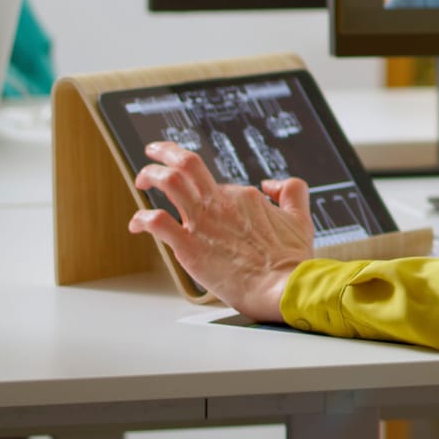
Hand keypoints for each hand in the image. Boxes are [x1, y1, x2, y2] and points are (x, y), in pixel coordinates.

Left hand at [126, 142, 313, 320]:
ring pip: (169, 181)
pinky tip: (137, 224)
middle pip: (187, 163)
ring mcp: (203, 222)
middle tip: (153, 152)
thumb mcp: (301, 218)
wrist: (283, 287)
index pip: (216, 184)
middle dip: (165, 152)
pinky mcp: (189, 246)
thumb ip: (292, 192)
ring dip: (150, 175)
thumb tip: (273, 182)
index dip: (207, 190)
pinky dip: (142, 218)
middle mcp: (221, 203)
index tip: (200, 199)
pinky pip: (157, 222)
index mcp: (245, 197)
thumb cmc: (291, 261)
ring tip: (142, 179)